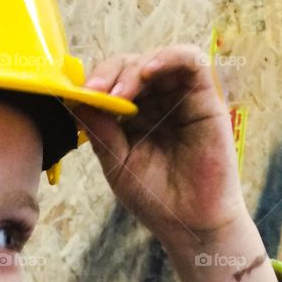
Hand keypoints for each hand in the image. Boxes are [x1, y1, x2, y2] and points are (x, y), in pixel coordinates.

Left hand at [74, 44, 247, 248]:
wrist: (191, 224)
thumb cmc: (156, 198)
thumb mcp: (118, 164)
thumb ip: (100, 132)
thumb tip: (75, 100)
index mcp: (135, 117)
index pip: (112, 84)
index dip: (95, 84)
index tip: (79, 96)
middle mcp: (158, 103)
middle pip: (131, 66)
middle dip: (109, 74)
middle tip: (95, 92)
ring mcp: (182, 98)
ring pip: (157, 60)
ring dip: (134, 69)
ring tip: (120, 93)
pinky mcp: (207, 97)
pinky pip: (191, 60)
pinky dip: (168, 57)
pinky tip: (148, 71)